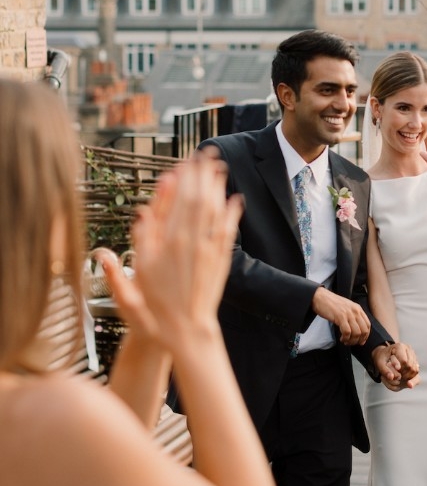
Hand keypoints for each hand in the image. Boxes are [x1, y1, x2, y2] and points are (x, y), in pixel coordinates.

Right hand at [102, 157, 242, 351]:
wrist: (186, 334)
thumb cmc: (154, 310)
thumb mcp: (132, 279)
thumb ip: (138, 245)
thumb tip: (142, 213)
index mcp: (168, 244)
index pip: (177, 201)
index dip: (183, 179)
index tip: (185, 161)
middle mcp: (191, 243)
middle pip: (199, 199)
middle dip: (203, 173)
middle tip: (207, 152)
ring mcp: (209, 251)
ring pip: (215, 210)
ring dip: (218, 186)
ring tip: (219, 166)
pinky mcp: (221, 261)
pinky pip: (228, 230)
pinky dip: (232, 213)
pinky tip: (235, 199)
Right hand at [311, 288, 370, 344]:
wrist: (321, 297)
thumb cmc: (332, 304)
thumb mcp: (347, 308)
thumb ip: (354, 318)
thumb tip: (359, 333)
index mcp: (358, 309)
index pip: (368, 325)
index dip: (365, 336)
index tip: (360, 341)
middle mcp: (355, 311)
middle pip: (364, 331)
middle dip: (359, 340)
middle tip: (351, 343)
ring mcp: (348, 314)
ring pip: (356, 333)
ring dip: (351, 341)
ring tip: (345, 341)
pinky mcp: (340, 317)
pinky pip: (347, 332)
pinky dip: (345, 338)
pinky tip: (341, 338)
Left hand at [372, 342, 419, 390]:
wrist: (386, 356)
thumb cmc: (382, 358)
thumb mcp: (379, 363)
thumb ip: (384, 370)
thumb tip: (392, 377)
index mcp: (400, 347)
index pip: (404, 361)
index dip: (399, 369)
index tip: (393, 374)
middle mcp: (409, 350)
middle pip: (410, 366)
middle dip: (403, 374)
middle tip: (394, 377)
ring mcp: (413, 356)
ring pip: (415, 370)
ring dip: (407, 377)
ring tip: (399, 379)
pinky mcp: (416, 363)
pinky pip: (417, 375)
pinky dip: (412, 380)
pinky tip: (408, 383)